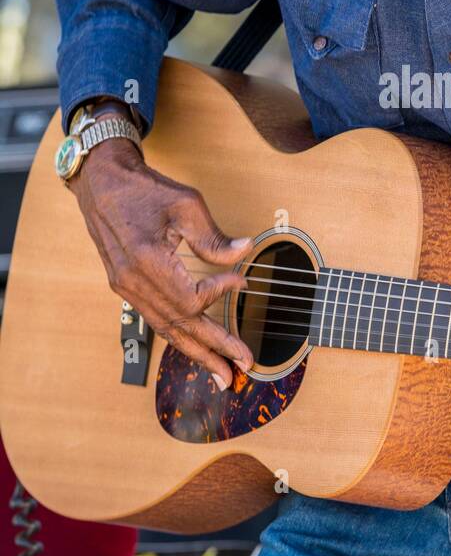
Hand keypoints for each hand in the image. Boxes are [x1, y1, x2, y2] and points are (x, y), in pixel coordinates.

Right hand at [69, 139, 254, 389]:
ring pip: (165, 329)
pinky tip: (195, 348)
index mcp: (146, 261)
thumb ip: (214, 237)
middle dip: (213, 350)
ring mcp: (126, 288)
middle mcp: (133, 282)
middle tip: (241, 368)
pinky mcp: (125, 286)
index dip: (219, 295)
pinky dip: (177, 336)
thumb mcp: (186, 204)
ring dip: (196, 352)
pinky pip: (155, 319)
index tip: (241, 281)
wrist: (102, 182)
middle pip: (179, 326)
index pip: (190, 299)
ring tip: (221, 372)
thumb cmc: (143, 189)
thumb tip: (244, 252)